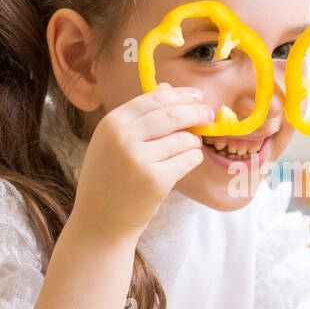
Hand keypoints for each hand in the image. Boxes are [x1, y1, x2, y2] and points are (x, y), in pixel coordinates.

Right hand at [72, 83, 211, 237]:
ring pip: (184, 138)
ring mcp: (139, 159)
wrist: (100, 221)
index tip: (197, 96)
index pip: (154, 98)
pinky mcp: (156, 180)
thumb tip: (169, 87)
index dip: (180, 94)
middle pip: (173, 114)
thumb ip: (139, 116)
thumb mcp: (113, 142)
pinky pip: (188, 159)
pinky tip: (186, 163)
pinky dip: (193, 159)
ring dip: (193, 142)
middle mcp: (123, 138)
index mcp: (112, 123)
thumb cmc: (110, 179)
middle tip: (209, 114)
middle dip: (197, 111)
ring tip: (187, 149)